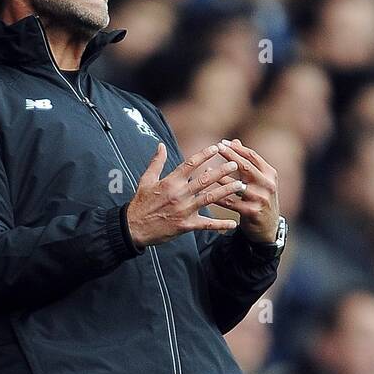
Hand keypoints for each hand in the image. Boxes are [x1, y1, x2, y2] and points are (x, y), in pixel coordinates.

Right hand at [125, 143, 243, 248]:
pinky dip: (220, 224)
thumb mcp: (146, 180)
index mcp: (170, 181)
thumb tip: (160, 145)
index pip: (191, 163)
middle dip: (222, 171)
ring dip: (227, 191)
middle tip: (236, 164)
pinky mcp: (186, 225)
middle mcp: (179, 194)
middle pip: (205, 179)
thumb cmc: (140, 204)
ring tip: (240, 185)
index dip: (205, 154)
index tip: (216, 148)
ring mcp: (184, 210)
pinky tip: (233, 223)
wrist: (133, 228)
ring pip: (210, 198)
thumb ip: (156, 162)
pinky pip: (206, 225)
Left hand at [213, 139, 279, 243]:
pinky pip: (231, 203)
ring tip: (205, 171)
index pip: (252, 156)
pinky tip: (206, 193)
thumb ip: (247, 162)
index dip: (237, 148)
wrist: (268, 227)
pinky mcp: (252, 212)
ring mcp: (261, 199)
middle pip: (246, 167)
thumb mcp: (258, 180)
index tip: (222, 143)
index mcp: (270, 174)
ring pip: (237, 185)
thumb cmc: (260, 199)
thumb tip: (234, 141)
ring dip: (220, 177)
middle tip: (216, 148)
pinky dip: (218, 197)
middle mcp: (268, 185)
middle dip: (230, 156)